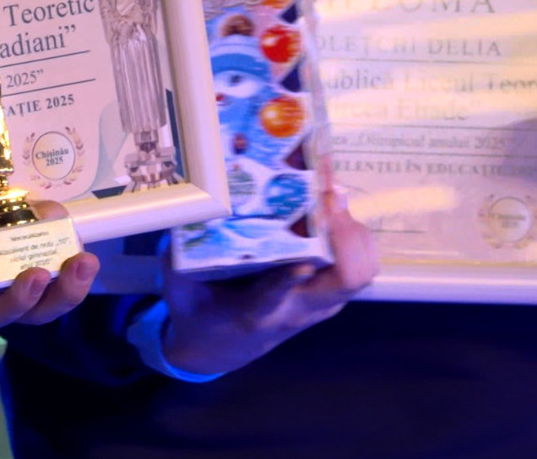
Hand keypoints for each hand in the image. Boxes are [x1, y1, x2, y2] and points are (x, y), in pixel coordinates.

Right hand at [161, 191, 377, 373]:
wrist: (222, 346)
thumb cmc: (199, 314)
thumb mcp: (178, 289)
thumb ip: (176, 254)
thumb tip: (179, 208)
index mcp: (254, 313)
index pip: (274, 300)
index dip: (287, 282)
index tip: (298, 265)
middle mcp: (297, 309)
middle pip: (344, 280)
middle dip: (344, 237)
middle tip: (326, 197)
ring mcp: (320, 301)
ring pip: (360, 269)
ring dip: (351, 229)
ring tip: (330, 191)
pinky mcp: (329, 291)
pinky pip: (358, 261)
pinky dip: (352, 231)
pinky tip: (333, 202)